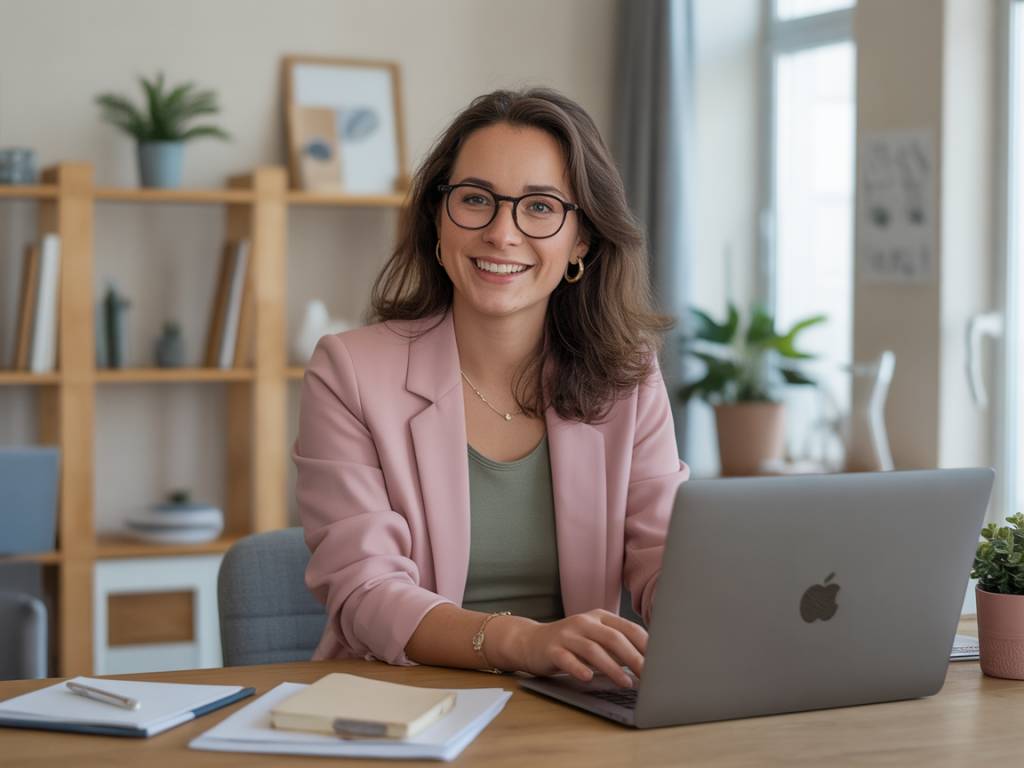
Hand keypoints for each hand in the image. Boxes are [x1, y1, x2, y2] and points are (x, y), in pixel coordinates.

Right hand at [503, 609, 646, 687]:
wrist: (531, 641)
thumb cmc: (571, 643)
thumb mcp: (595, 638)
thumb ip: (618, 645)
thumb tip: (648, 662)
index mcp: (600, 617)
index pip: (628, 628)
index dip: (646, 645)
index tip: (661, 663)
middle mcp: (584, 622)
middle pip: (613, 638)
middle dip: (633, 658)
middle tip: (648, 676)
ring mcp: (567, 635)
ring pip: (592, 649)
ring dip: (612, 668)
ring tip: (626, 683)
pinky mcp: (551, 649)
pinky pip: (566, 659)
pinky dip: (578, 668)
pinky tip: (588, 678)